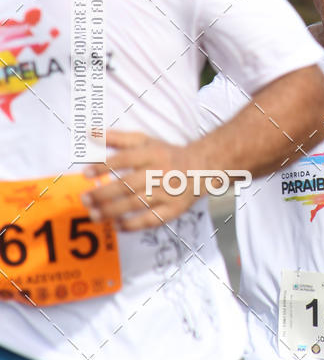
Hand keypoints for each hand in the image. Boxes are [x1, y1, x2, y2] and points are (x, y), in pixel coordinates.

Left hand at [81, 130, 196, 231]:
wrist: (202, 168)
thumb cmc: (166, 154)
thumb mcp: (145, 141)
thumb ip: (118, 138)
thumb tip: (89, 133)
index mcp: (152, 153)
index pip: (125, 159)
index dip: (104, 167)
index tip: (85, 173)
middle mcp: (159, 173)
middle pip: (128, 184)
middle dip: (104, 193)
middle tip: (85, 199)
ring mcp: (167, 193)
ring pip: (137, 203)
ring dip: (113, 210)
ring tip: (94, 215)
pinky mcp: (173, 209)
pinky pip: (152, 219)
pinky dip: (134, 224)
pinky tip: (117, 226)